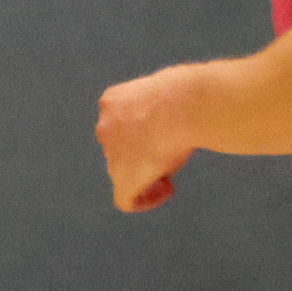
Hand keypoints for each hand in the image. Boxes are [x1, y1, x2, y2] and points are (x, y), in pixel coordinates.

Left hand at [95, 67, 194, 211]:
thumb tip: (177, 119)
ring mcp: (112, 153)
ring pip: (122, 171)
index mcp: (113, 102)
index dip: (139, 134)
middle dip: (140, 155)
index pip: (119, 123)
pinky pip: (126, 199)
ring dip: (143, 175)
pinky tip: (164, 191)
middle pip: (119, 148)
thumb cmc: (185, 93)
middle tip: (166, 158)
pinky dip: (143, 200)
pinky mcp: (124, 178)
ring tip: (169, 174)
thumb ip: (164, 107)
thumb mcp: (170, 90)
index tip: (161, 137)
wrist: (181, 106)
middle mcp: (106, 127)